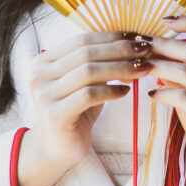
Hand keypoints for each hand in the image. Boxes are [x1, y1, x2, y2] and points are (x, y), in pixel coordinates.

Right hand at [17, 31, 151, 185]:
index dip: (111, 37)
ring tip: (142, 69)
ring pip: (88, 72)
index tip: (137, 37)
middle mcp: (39, 75)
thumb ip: (98, 63)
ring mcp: (44, 95)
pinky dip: (111, 91)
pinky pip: (88, 95)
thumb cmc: (75, 111)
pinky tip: (127, 91)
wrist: (57, 149)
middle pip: (86, 54)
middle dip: (120, 50)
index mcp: (44, 61)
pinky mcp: (55, 114)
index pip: (82, 40)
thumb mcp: (85, 82)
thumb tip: (132, 41)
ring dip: (120, 68)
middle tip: (145, 50)